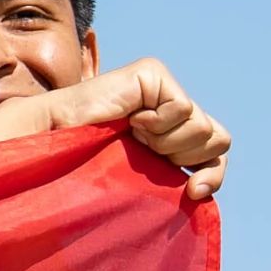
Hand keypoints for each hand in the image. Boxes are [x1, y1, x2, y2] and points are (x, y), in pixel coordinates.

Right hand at [0, 55, 229, 200]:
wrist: (52, 151)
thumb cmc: (83, 175)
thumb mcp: (139, 186)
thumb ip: (172, 183)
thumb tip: (202, 190)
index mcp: (167, 138)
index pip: (215, 150)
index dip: (212, 175)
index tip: (193, 193)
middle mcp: (168, 111)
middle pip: (217, 139)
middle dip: (185, 157)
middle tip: (148, 156)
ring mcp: (161, 91)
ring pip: (203, 126)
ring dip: (169, 142)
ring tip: (134, 137)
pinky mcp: (152, 76)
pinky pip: (183, 108)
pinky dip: (157, 124)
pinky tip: (130, 121)